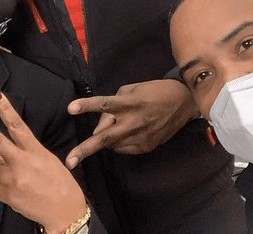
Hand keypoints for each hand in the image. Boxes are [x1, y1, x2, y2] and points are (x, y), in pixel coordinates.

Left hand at [0, 89, 87, 233]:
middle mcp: (22, 163)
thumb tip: (0, 153)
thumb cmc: (59, 183)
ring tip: (20, 178)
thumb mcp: (47, 160)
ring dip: (1, 169)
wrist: (64, 211)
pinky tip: (17, 190)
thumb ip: (24, 153)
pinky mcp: (6, 195)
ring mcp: (12, 179)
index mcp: (35, 151)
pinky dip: (2, 186)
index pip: (18, 125)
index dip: (5, 109)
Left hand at [65, 79, 198, 168]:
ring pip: (111, 144)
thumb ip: (113, 105)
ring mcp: (140, 137)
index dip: (87, 106)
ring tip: (121, 124)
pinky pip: (123, 148)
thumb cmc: (153, 92)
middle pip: (104, 138)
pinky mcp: (146, 147)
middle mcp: (133, 122)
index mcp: (129, 103)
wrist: (183, 103)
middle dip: (84, 150)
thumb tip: (100, 127)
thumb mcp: (131, 90)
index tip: (70, 108)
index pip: (104, 104)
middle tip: (69, 162)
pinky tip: (130, 131)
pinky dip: (120, 141)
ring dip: (108, 137)